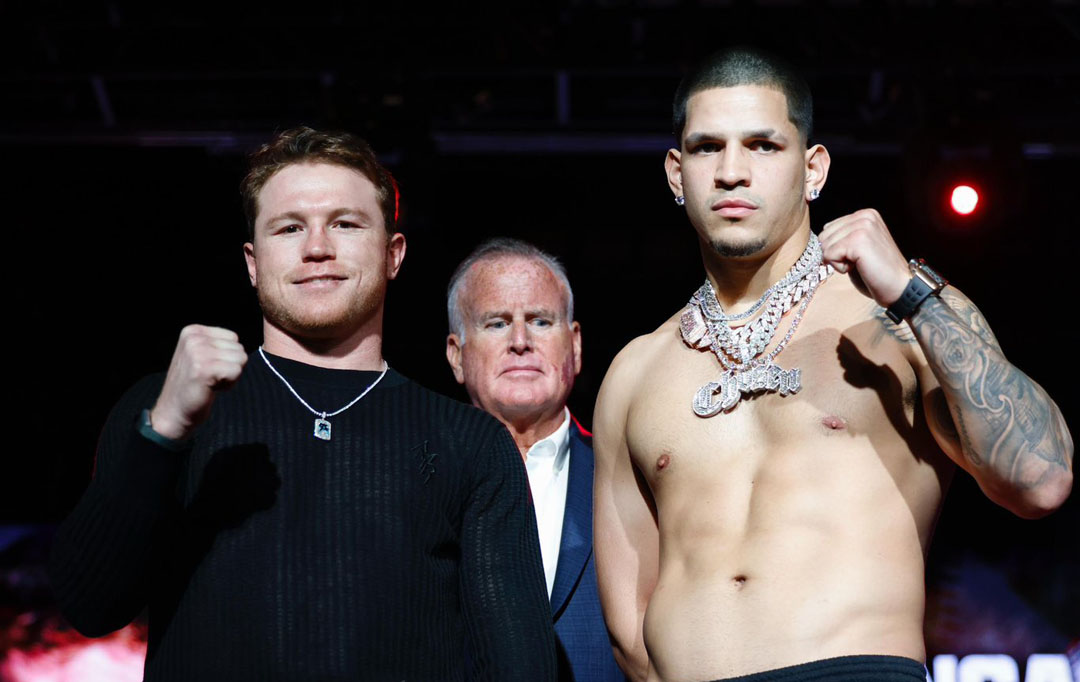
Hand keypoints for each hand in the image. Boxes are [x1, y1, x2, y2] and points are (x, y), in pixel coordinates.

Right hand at [149, 325, 246, 440]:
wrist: (173, 412)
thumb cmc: (192, 386)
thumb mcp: (199, 355)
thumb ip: (217, 344)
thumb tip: (242, 345)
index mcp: (193, 331)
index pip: (233, 338)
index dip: (227, 356)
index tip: (208, 368)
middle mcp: (194, 338)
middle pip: (239, 348)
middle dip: (229, 366)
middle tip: (208, 377)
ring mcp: (198, 352)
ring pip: (240, 360)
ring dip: (230, 376)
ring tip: (209, 382)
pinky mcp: (205, 369)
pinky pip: (236, 372)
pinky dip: (229, 384)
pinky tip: (211, 388)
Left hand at [819, 208, 910, 306]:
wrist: (900, 286)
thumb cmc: (878, 271)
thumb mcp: (860, 246)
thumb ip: (843, 237)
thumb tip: (819, 241)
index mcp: (865, 214)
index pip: (828, 229)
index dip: (836, 248)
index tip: (858, 256)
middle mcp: (865, 216)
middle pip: (824, 236)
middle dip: (835, 254)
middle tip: (859, 262)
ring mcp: (862, 227)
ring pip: (825, 246)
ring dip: (838, 261)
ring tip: (860, 264)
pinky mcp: (858, 240)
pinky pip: (829, 255)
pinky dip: (840, 267)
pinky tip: (859, 267)